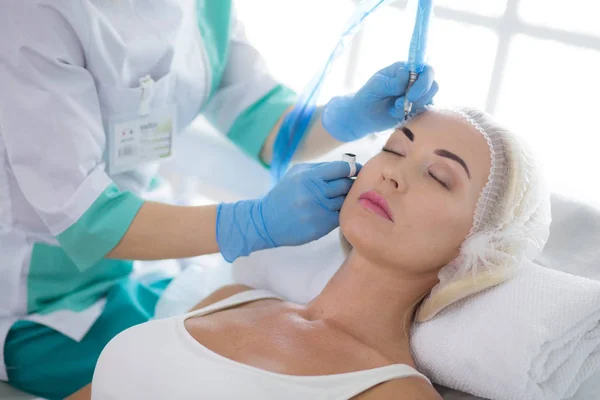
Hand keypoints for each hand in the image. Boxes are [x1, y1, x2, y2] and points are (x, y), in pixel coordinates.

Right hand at [216, 161, 359, 261]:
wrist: (265, 221)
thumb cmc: (284, 194)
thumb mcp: (297, 174)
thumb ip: (321, 168)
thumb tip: (347, 166)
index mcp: (309, 176)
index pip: (342, 169)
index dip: (352, 169)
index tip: (355, 171)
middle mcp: (314, 193)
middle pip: (346, 185)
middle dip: (350, 184)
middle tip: (349, 186)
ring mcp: (318, 211)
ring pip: (346, 202)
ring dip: (346, 200)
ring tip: (338, 200)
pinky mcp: (320, 227)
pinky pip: (341, 217)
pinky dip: (341, 214)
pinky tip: (333, 212)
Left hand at [322, 62, 438, 141]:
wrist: (363, 116)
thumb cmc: (368, 96)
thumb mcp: (376, 86)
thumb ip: (392, 81)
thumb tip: (406, 72)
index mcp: (405, 69)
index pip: (425, 69)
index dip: (423, 81)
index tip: (409, 94)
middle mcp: (414, 80)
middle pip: (432, 84)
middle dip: (419, 96)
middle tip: (400, 104)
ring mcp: (417, 95)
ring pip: (429, 98)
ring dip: (413, 106)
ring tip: (394, 109)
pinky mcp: (417, 108)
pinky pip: (424, 111)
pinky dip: (412, 114)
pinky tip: (397, 114)